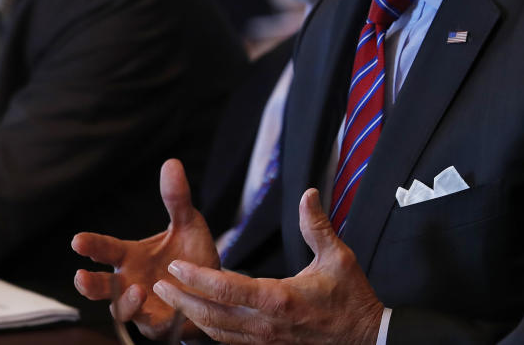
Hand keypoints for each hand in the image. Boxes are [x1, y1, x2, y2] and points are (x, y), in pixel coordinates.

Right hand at [72, 159, 218, 339]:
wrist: (214, 287)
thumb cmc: (192, 254)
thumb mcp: (189, 223)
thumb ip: (177, 198)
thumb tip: (172, 162)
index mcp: (131, 256)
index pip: (106, 250)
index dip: (91, 245)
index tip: (77, 240)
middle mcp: (129, 282)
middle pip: (101, 286)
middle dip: (89, 284)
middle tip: (81, 277)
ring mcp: (142, 306)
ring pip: (121, 311)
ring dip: (125, 303)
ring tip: (136, 292)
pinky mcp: (159, 324)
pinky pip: (152, 325)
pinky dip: (156, 318)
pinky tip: (167, 307)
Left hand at [153, 188, 384, 343]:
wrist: (365, 337)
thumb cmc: (352, 297)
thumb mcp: (338, 257)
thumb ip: (318, 225)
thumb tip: (307, 194)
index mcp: (280, 299)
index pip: (229, 289)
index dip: (199, 278)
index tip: (176, 266)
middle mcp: (267, 324)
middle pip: (213, 315)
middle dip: (183, 300)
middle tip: (158, 285)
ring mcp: (266, 340)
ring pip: (217, 332)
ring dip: (191, 315)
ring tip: (170, 298)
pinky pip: (230, 341)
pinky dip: (209, 330)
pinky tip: (197, 319)